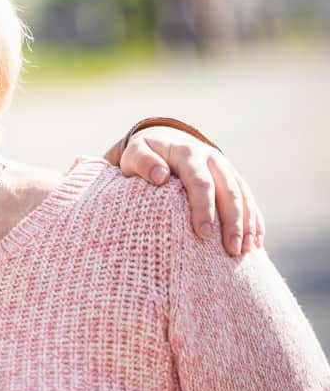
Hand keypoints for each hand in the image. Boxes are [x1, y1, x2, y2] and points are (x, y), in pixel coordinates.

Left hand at [109, 126, 263, 256]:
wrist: (164, 138)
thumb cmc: (144, 154)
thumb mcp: (135, 153)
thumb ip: (143, 162)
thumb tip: (160, 176)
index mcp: (187, 153)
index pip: (200, 182)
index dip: (204, 207)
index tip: (203, 233)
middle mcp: (212, 158)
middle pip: (229, 191)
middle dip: (232, 221)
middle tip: (231, 250)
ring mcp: (225, 168)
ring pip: (244, 196)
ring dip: (247, 224)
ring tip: (244, 252)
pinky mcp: (233, 178)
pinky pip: (249, 199)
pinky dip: (254, 220)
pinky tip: (255, 243)